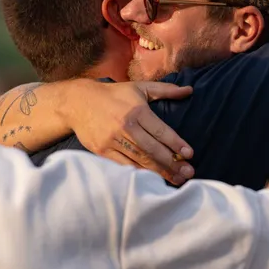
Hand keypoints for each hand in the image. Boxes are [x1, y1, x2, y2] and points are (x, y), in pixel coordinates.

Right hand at [66, 80, 195, 184]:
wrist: (78, 102)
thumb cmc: (115, 95)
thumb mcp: (140, 87)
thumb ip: (166, 90)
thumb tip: (189, 90)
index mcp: (137, 110)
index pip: (161, 130)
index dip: (176, 143)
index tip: (190, 154)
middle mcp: (126, 126)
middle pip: (152, 149)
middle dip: (172, 163)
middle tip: (188, 173)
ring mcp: (112, 140)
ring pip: (139, 160)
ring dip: (159, 172)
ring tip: (176, 180)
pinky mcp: (102, 151)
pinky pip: (124, 165)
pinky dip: (139, 174)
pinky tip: (152, 181)